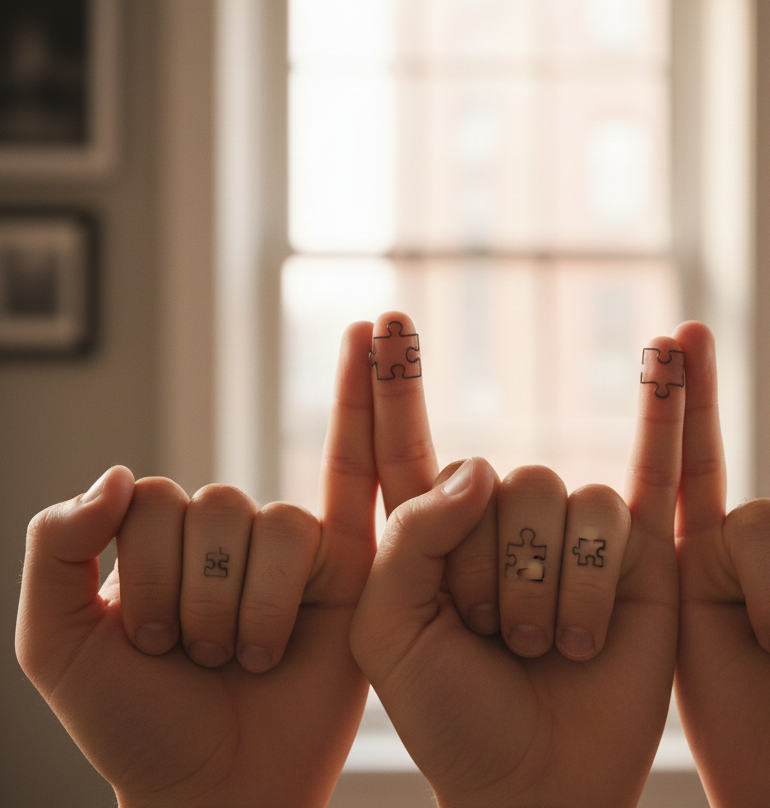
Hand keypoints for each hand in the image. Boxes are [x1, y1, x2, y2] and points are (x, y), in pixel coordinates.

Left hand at [15, 322, 377, 807]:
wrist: (220, 791)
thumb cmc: (140, 725)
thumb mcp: (60, 643)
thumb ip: (58, 548)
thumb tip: (121, 474)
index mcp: (166, 542)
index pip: (152, 502)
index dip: (146, 574)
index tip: (147, 645)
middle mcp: (230, 533)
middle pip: (215, 506)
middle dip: (198, 600)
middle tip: (204, 659)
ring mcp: (290, 546)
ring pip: (273, 526)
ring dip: (254, 608)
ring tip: (251, 658)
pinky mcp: (346, 566)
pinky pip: (352, 487)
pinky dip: (367, 408)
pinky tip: (378, 340)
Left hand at [352, 311, 687, 807]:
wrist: (537, 785)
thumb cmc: (452, 722)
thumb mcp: (389, 635)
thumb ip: (411, 540)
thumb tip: (482, 468)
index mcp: (432, 537)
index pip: (405, 442)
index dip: (389, 384)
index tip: (376, 322)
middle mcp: (503, 522)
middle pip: (507, 484)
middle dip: (499, 576)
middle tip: (494, 642)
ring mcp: (571, 534)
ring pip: (570, 504)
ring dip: (559, 592)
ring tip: (550, 649)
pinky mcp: (637, 553)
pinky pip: (657, 471)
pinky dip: (673, 407)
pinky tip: (682, 346)